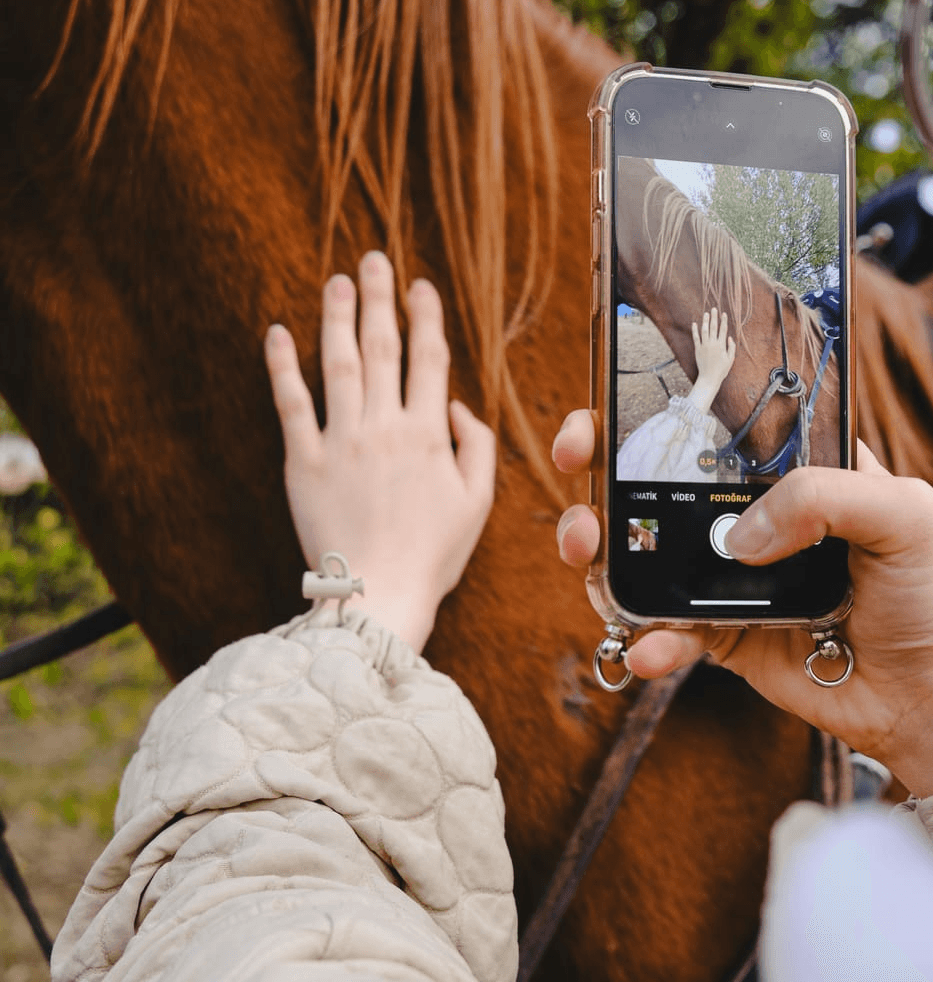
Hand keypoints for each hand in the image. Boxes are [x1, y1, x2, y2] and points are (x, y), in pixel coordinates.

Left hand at [265, 251, 495, 651]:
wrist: (378, 592)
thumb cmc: (432, 553)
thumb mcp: (477, 502)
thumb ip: (476, 446)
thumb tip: (456, 405)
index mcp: (428, 434)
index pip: (429, 359)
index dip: (425, 317)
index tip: (419, 286)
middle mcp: (384, 427)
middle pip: (381, 348)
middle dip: (378, 299)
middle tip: (373, 260)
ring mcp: (340, 441)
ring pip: (338, 363)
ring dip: (336, 317)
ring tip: (336, 281)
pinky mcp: (303, 462)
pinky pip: (290, 404)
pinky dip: (282, 367)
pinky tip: (277, 333)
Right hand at [553, 410, 932, 795]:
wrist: (927, 696)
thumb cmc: (926, 594)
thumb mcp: (900, 514)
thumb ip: (822, 497)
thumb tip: (737, 537)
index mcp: (778, 470)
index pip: (699, 426)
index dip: (640, 418)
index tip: (599, 425)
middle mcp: (738, 516)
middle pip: (645, 485)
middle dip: (594, 483)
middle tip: (579, 487)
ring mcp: (719, 576)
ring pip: (636, 556)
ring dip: (599, 558)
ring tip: (592, 565)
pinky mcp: (714, 633)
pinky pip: (663, 630)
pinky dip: (647, 640)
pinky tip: (649, 649)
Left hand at [687, 308, 734, 413]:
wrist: (709, 378)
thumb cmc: (721, 370)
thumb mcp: (730, 359)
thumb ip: (731, 348)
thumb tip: (730, 337)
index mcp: (721, 345)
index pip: (723, 330)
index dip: (723, 321)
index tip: (724, 314)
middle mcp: (712, 344)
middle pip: (713, 327)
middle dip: (714, 317)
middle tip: (714, 309)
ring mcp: (704, 346)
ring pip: (704, 330)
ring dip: (705, 321)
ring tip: (706, 313)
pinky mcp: (698, 349)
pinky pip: (696, 338)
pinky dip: (695, 330)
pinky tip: (694, 323)